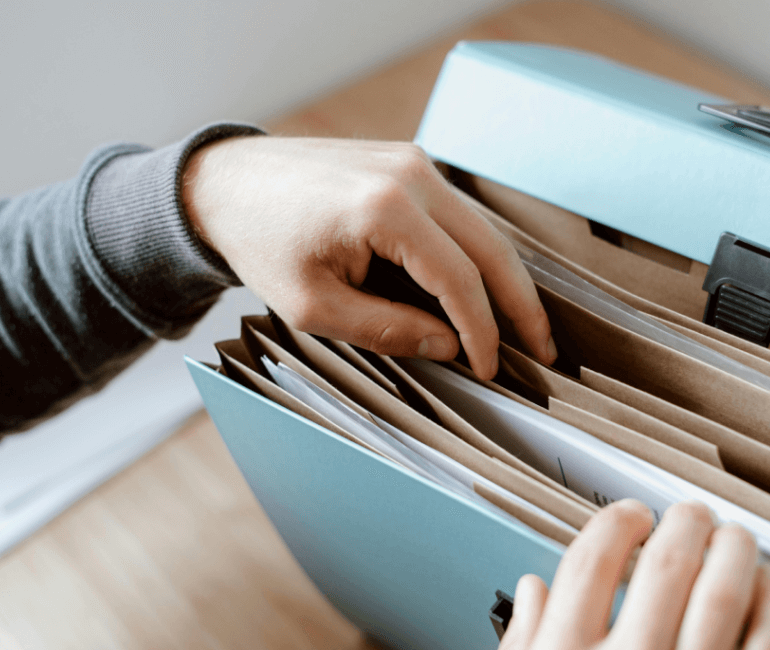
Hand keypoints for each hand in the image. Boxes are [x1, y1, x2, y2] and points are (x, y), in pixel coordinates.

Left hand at [181, 136, 556, 378]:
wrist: (224, 183)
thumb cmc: (260, 243)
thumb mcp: (314, 306)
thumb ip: (388, 328)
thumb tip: (449, 346)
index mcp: (386, 209)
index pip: (460, 280)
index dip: (482, 331)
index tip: (490, 368)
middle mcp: (411, 175)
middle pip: (492, 249)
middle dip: (522, 305)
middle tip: (545, 351)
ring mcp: (413, 163)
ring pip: (483, 230)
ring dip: (505, 280)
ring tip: (525, 327)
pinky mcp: (408, 164)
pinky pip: (459, 216)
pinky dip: (477, 255)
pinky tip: (486, 289)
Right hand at [489, 500, 769, 649]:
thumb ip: (522, 649)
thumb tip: (532, 589)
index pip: (592, 559)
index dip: (617, 521)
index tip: (630, 516)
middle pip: (666, 563)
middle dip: (684, 523)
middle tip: (691, 515)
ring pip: (726, 593)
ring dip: (735, 550)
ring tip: (734, 537)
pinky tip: (769, 590)